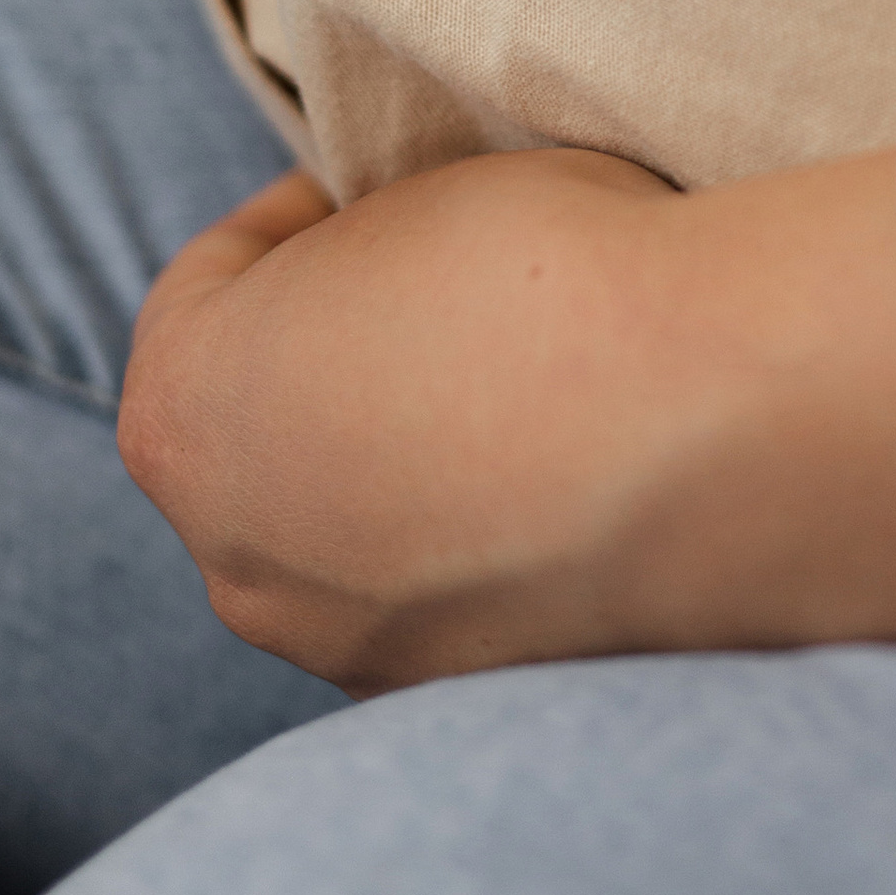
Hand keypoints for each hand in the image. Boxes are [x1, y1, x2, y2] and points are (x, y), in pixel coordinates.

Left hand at [118, 147, 895, 693]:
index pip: (207, 289)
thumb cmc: (549, 273)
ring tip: (524, 391)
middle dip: (335, 363)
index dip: (299, 219)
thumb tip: (391, 277)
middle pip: (265, 434)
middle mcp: (239, 566)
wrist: (710, 418)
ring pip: (351, 540)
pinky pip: (448, 600)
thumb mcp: (419, 197)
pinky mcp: (467, 705)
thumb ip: (359, 254)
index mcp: (186, 418)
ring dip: (409, 469)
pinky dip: (489, 543)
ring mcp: (353, 655)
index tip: (379, 189)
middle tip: (446, 294)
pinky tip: (574, 476)